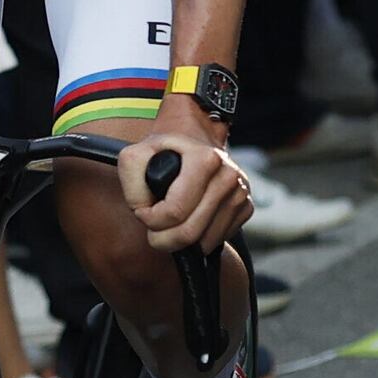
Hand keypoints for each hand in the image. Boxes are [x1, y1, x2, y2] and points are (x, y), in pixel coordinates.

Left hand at [119, 101, 251, 251]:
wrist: (195, 136)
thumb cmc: (165, 150)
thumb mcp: (136, 155)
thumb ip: (131, 183)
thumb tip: (145, 210)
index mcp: (205, 159)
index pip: (175, 212)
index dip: (151, 220)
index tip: (144, 211)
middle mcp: (228, 175)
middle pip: (190, 232)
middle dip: (164, 238)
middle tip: (154, 229)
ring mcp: (239, 192)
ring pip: (204, 241)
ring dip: (181, 240)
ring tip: (170, 223)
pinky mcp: (245, 207)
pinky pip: (217, 240)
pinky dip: (199, 239)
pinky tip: (190, 221)